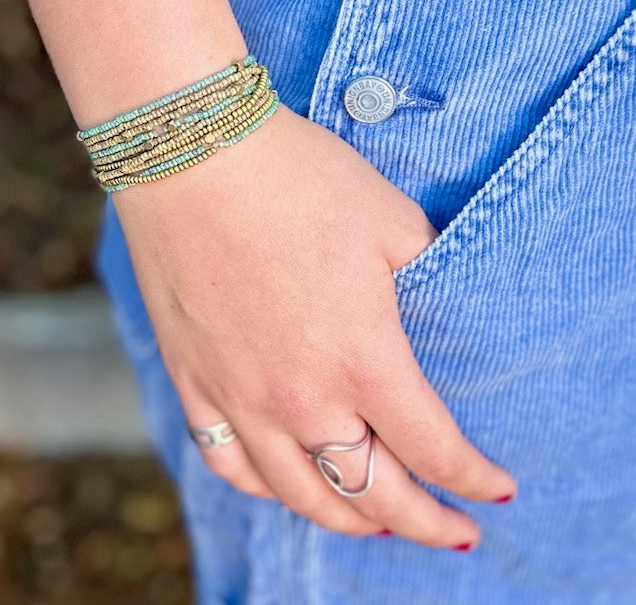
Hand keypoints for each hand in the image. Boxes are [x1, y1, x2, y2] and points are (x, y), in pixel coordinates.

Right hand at [111, 103, 517, 548]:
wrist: (194, 157)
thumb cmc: (297, 181)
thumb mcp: (392, 220)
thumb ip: (427, 275)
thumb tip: (439, 298)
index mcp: (363, 359)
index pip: (433, 450)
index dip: (473, 479)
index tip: (497, 491)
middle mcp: (300, 397)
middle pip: (371, 493)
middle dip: (422, 523)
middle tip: (450, 533)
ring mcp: (239, 396)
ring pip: (299, 494)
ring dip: (347, 517)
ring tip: (375, 521)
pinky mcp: (193, 379)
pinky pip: (229, 461)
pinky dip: (267, 486)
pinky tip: (284, 481)